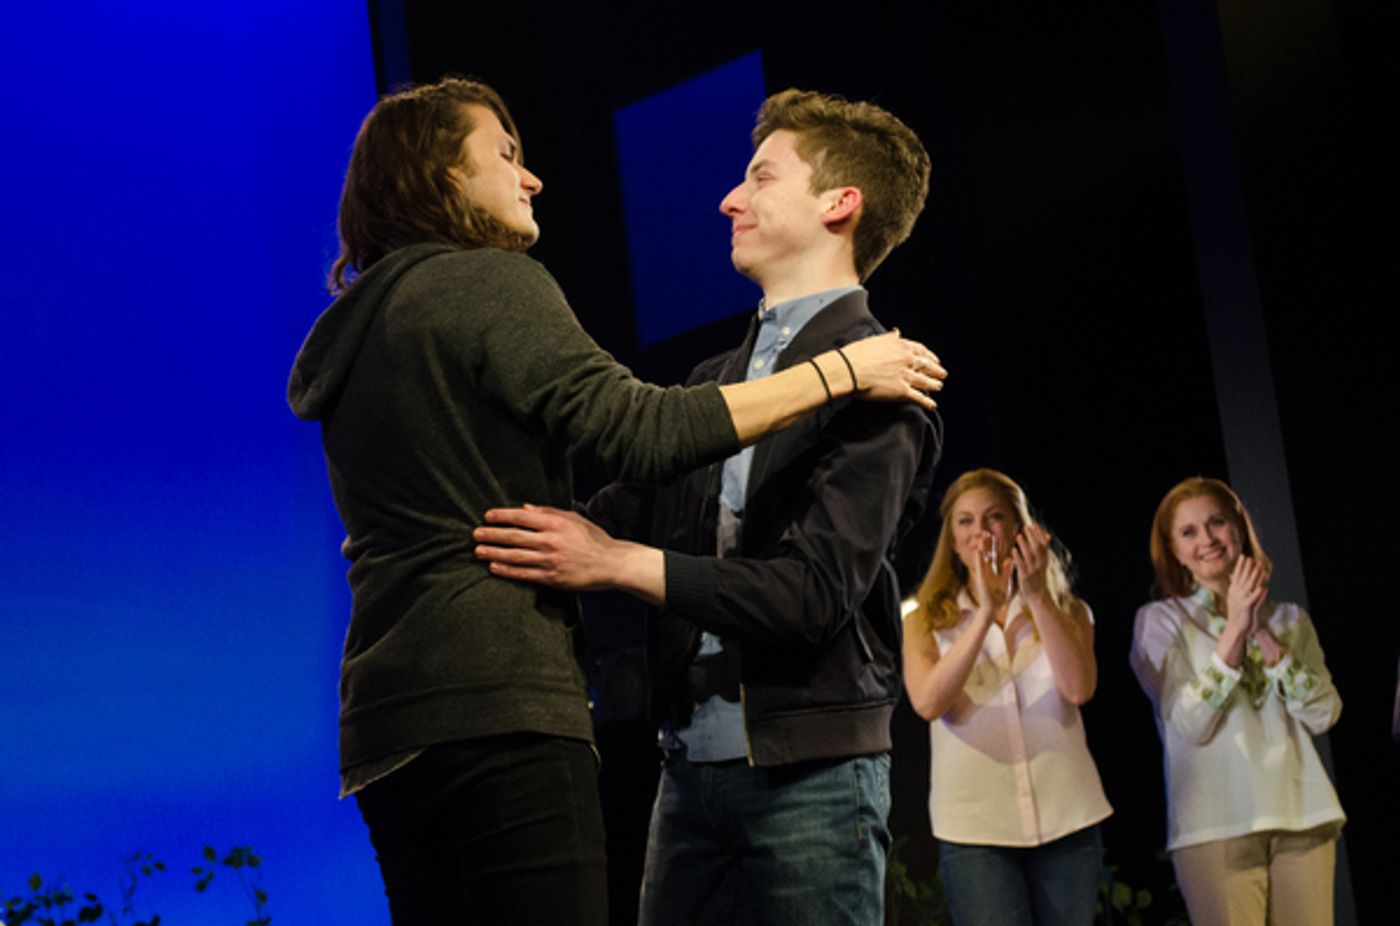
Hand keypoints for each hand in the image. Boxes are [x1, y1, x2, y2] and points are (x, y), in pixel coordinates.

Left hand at [473, 504, 622, 590]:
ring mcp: (550, 560)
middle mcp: (551, 540)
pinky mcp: (552, 577)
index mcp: (556, 523)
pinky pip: (524, 574)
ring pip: (516, 555)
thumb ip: (548, 512)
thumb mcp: (573, 519)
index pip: (522, 517)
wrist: (611, 563)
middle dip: (492, 534)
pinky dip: (507, 570)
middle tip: (476, 533)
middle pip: (514, 536)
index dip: (503, 516)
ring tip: (478, 550)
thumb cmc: (594, 539)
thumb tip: (524, 509)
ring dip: (494, 552)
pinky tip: (494, 567)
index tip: (488, 516)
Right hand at [838, 330, 945, 408]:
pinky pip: (918, 397)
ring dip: (934, 385)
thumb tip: (897, 332)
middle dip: (936, 371)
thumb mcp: (875, 340)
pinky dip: (927, 402)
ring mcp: (906, 376)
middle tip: (942, 374)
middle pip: (927, 366)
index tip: (934, 360)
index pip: (921, 351)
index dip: (930, 356)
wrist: (849, 369)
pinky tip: (932, 405)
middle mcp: (907, 360)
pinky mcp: (902, 391)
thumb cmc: (857, 354)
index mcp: (901, 346)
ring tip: (938, 387)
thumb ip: (889, 338)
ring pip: (926, 381)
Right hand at [968, 531, 1012, 619]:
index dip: (993, 545)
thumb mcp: (1004, 581)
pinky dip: (979, 560)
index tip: (993, 534)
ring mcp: (983, 575)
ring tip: (981, 539)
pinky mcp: (981, 580)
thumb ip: (1006, 570)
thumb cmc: (998, 595)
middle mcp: (987, 571)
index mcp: (993, 570)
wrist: (993, 608)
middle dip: (986, 544)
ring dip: (981, 549)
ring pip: (982, 560)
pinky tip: (978, 552)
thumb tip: (1009, 559)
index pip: (993, 555)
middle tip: (985, 532)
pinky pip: (980, 568)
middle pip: (986, 555)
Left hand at [1011, 522, 1051, 600]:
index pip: (1043, 545)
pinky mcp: (1025, 577)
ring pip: (1029, 556)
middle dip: (1032, 537)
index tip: (1035, 525)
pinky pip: (1021, 566)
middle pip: (1037, 548)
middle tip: (1026, 527)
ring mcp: (1033, 571)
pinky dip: (1018, 557)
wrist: (1037, 596)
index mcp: (1044, 560)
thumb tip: (1047, 535)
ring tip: (1019, 535)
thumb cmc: (1038, 577)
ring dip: (1024, 545)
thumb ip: (1043, 549)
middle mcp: (1040, 565)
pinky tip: (1013, 550)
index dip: (1039, 535)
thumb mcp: (1043, 563)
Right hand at [1225, 555, 1268, 636]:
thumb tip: (1232, 576)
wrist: (1234, 627)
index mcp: (1233, 590)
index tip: (1243, 556)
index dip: (1240, 565)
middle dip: (1247, 567)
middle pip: (1242, 577)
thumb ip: (1235, 587)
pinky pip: (1253, 598)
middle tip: (1250, 558)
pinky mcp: (1245, 606)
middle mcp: (1235, 593)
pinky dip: (1258, 593)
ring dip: (1254, 576)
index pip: (1236, 575)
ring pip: (1249, 585)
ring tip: (1259, 568)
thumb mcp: (1234, 598)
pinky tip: (1263, 588)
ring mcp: (1239, 599)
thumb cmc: (1236, 613)